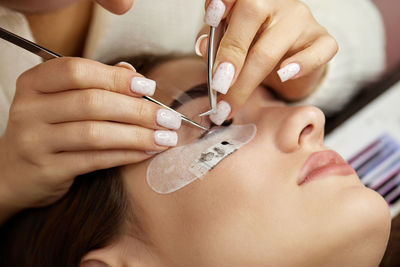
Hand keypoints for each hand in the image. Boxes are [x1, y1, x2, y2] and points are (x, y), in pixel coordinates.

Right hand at [0, 57, 180, 219]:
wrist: (12, 172)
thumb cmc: (48, 129)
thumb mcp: (61, 101)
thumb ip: (95, 83)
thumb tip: (133, 73)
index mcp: (34, 83)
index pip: (78, 71)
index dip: (116, 78)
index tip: (148, 88)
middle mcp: (29, 109)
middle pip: (92, 102)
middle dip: (138, 110)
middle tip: (168, 118)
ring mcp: (35, 141)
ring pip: (95, 133)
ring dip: (137, 135)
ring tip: (166, 138)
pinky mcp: (47, 169)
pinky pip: (95, 160)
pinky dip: (126, 155)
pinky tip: (147, 152)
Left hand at [196, 0, 337, 123]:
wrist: (291, 62)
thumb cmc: (254, 48)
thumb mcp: (229, 43)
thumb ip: (215, 42)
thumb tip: (203, 47)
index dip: (222, 4)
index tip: (211, 19)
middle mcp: (276, 2)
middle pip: (251, 17)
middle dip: (231, 55)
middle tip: (218, 86)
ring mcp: (301, 19)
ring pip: (273, 45)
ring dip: (248, 79)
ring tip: (231, 103)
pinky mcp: (323, 40)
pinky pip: (318, 51)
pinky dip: (301, 65)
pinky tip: (284, 76)